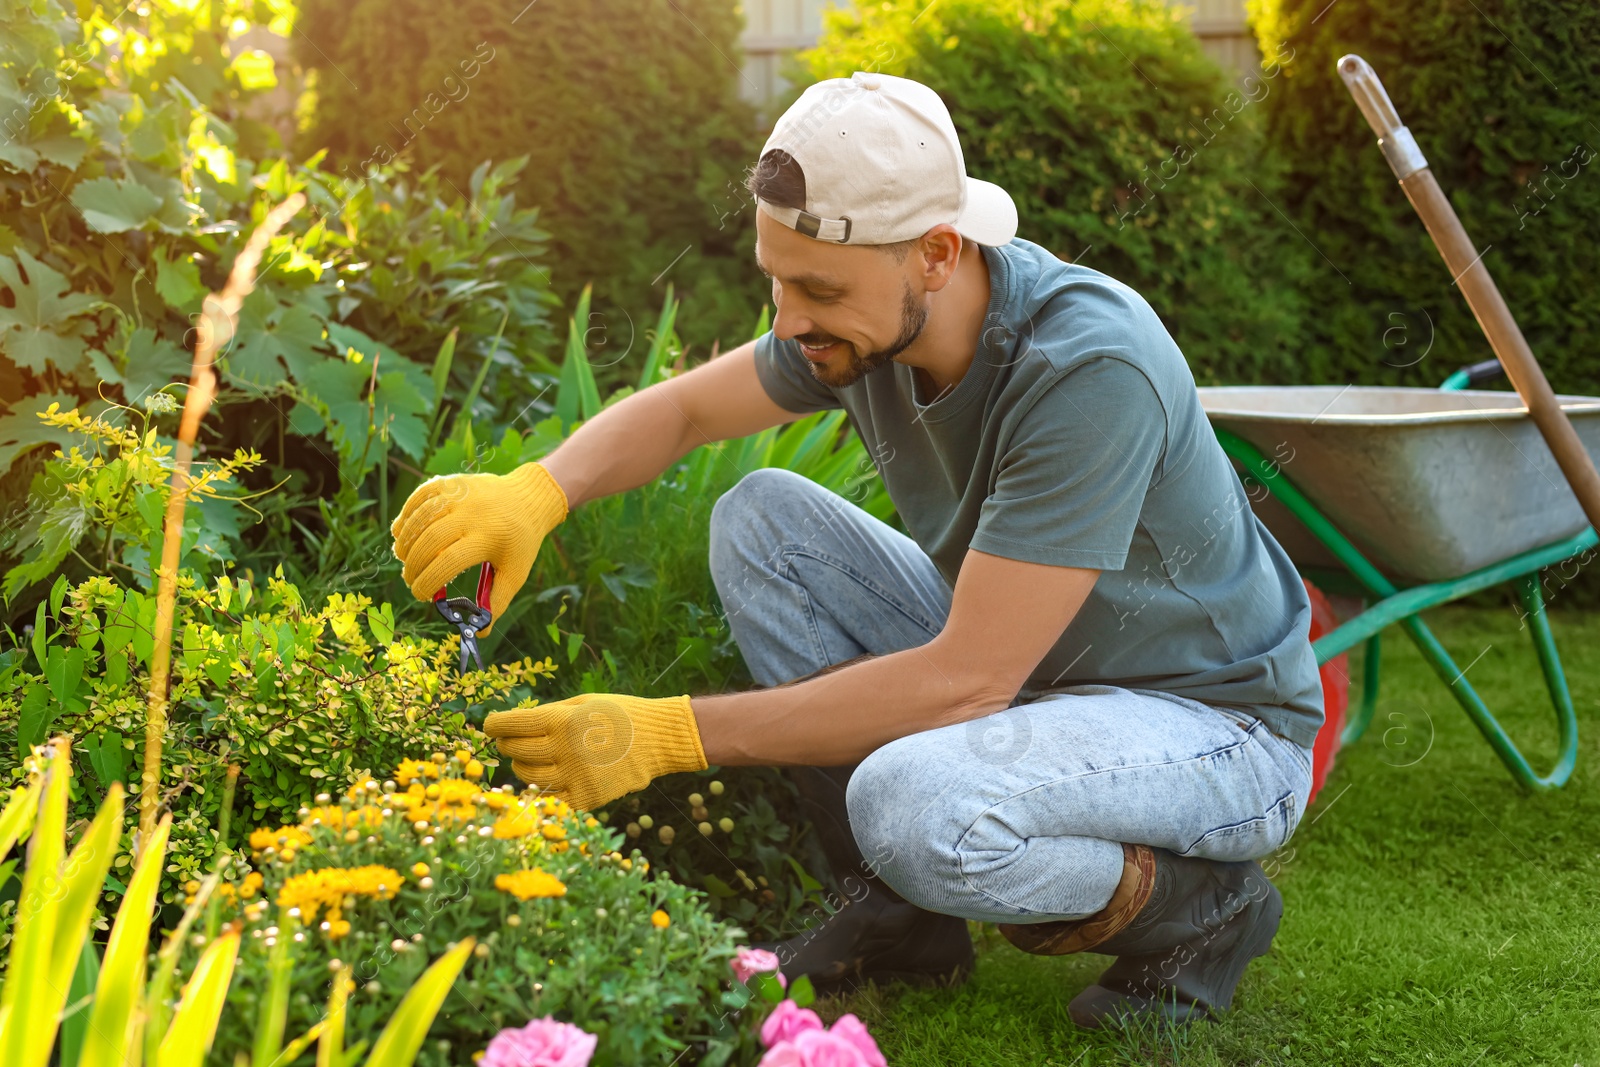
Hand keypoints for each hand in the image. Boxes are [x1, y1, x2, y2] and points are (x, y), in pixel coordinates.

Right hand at [390, 461, 568, 635]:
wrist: (528, 498)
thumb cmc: (519, 541)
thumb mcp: (515, 572)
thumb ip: (498, 601)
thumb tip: (479, 632)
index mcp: (488, 538)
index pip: (448, 562)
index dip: (428, 582)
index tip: (422, 596)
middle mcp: (472, 514)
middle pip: (430, 541)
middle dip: (413, 566)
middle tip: (410, 580)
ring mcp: (460, 494)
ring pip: (420, 517)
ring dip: (405, 541)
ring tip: (403, 559)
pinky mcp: (452, 482)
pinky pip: (420, 497)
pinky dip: (406, 515)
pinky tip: (401, 532)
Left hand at [482, 693, 707, 811]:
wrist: (659, 740)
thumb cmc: (620, 715)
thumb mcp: (584, 702)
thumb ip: (549, 713)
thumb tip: (514, 724)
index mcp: (563, 720)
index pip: (511, 725)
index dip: (495, 725)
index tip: (491, 726)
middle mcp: (565, 749)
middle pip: (515, 751)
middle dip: (506, 744)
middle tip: (510, 741)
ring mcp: (575, 777)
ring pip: (527, 775)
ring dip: (522, 765)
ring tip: (530, 758)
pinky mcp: (586, 798)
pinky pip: (549, 798)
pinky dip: (543, 788)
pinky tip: (547, 776)